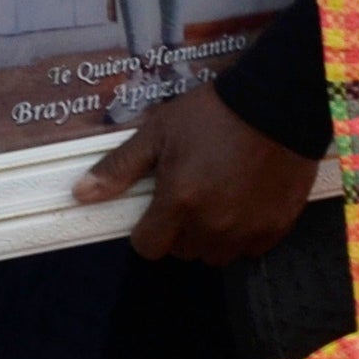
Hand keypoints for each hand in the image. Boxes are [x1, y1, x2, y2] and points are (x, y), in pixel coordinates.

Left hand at [76, 82, 319, 264]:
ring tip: (216, 200)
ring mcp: (247, 230)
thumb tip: (80, 194)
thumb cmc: (214, 114)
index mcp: (179, 202)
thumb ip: (120, 167)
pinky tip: (244, 202)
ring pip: (215, 255)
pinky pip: (250, 249)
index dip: (147, 230)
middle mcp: (212, 225)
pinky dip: (243, 234)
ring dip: (209, 237)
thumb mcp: (159, 132)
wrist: (278, 103)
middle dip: (178, 231)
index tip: (156, 208)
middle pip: (182, 252)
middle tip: (189, 195)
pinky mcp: (276, 228)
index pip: (148, 247)